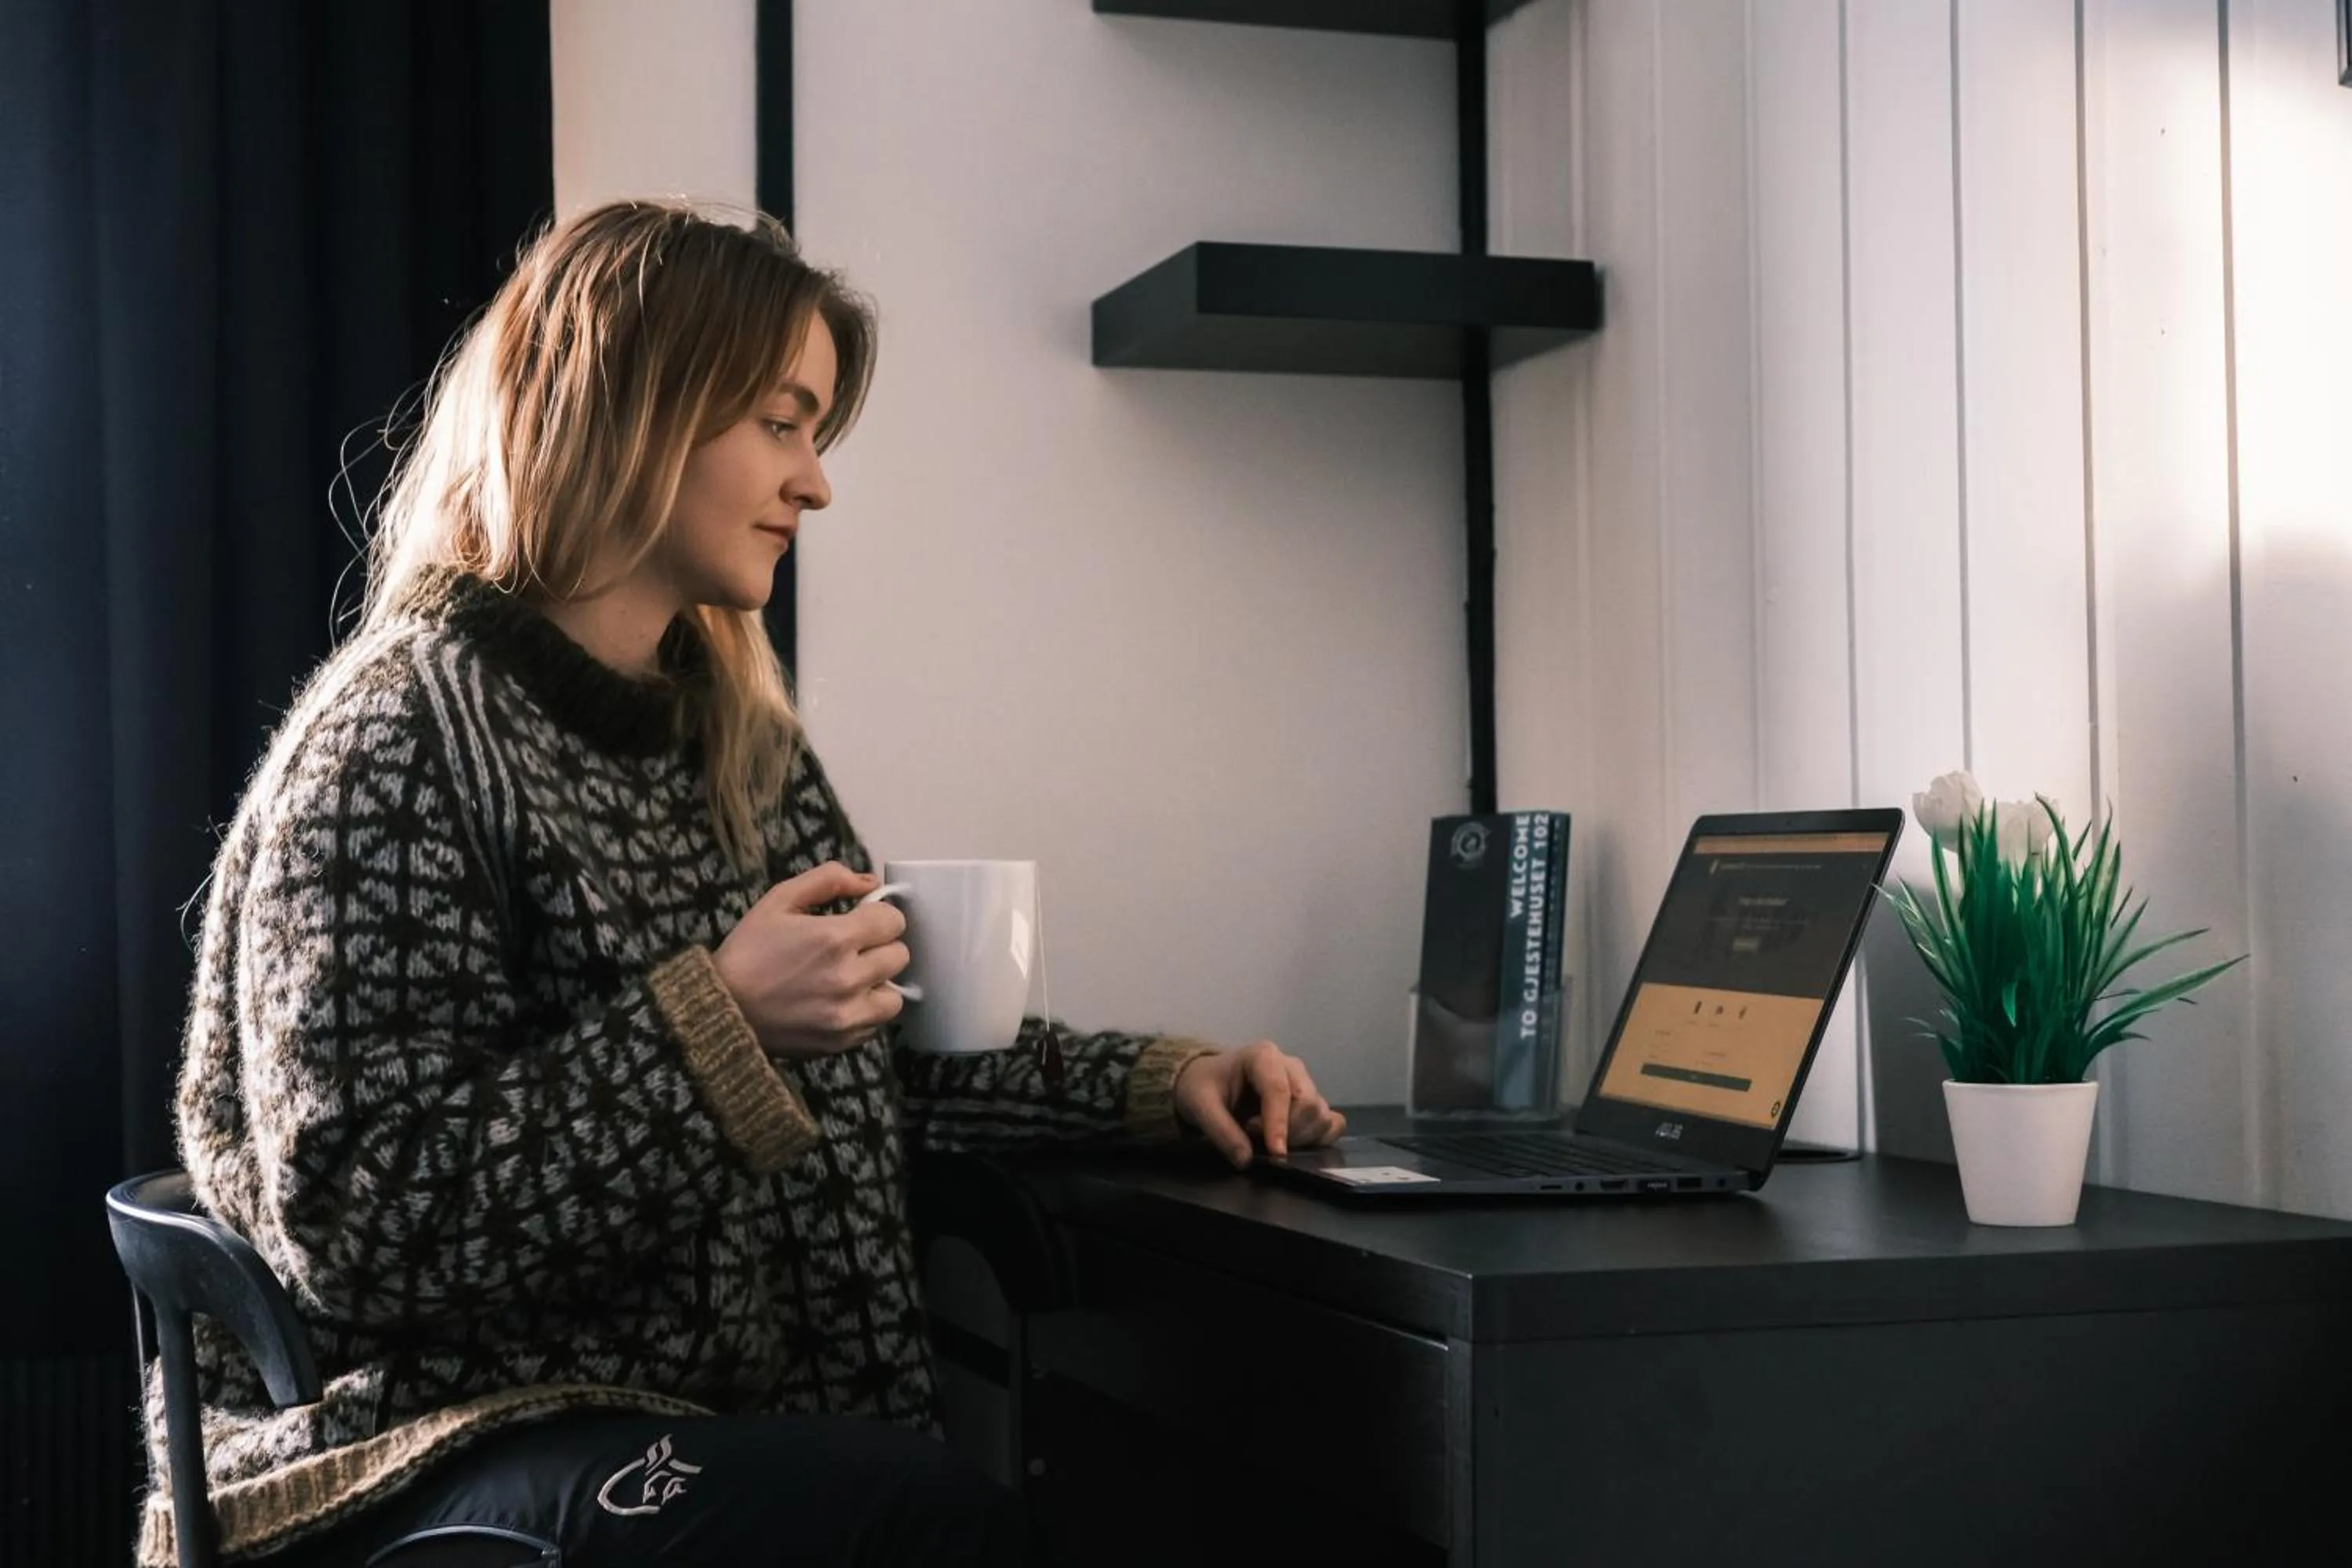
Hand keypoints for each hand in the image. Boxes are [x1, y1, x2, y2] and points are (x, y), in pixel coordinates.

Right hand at [711, 862, 909, 1059]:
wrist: (721, 1008)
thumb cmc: (748, 950)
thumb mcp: (779, 900)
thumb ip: (828, 880)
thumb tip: (870, 882)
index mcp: (835, 938)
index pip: (894, 921)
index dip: (877, 917)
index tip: (860, 921)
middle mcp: (848, 978)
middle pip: (900, 956)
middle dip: (879, 947)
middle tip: (852, 949)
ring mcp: (847, 1015)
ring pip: (894, 995)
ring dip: (878, 984)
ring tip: (849, 979)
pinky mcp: (841, 1042)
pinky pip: (875, 1024)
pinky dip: (863, 1012)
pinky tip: (836, 1002)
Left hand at [1171, 1041, 1346, 1168]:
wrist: (1206, 1083)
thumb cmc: (1203, 1087)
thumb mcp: (1200, 1106)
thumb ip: (1221, 1132)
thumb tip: (1246, 1160)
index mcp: (1263, 1056)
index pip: (1279, 1090)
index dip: (1279, 1123)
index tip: (1276, 1153)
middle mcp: (1291, 1066)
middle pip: (1308, 1103)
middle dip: (1288, 1131)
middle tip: (1255, 1138)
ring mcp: (1305, 1084)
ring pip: (1321, 1115)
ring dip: (1300, 1137)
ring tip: (1267, 1138)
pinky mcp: (1312, 1103)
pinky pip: (1332, 1122)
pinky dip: (1319, 1138)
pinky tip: (1294, 1143)